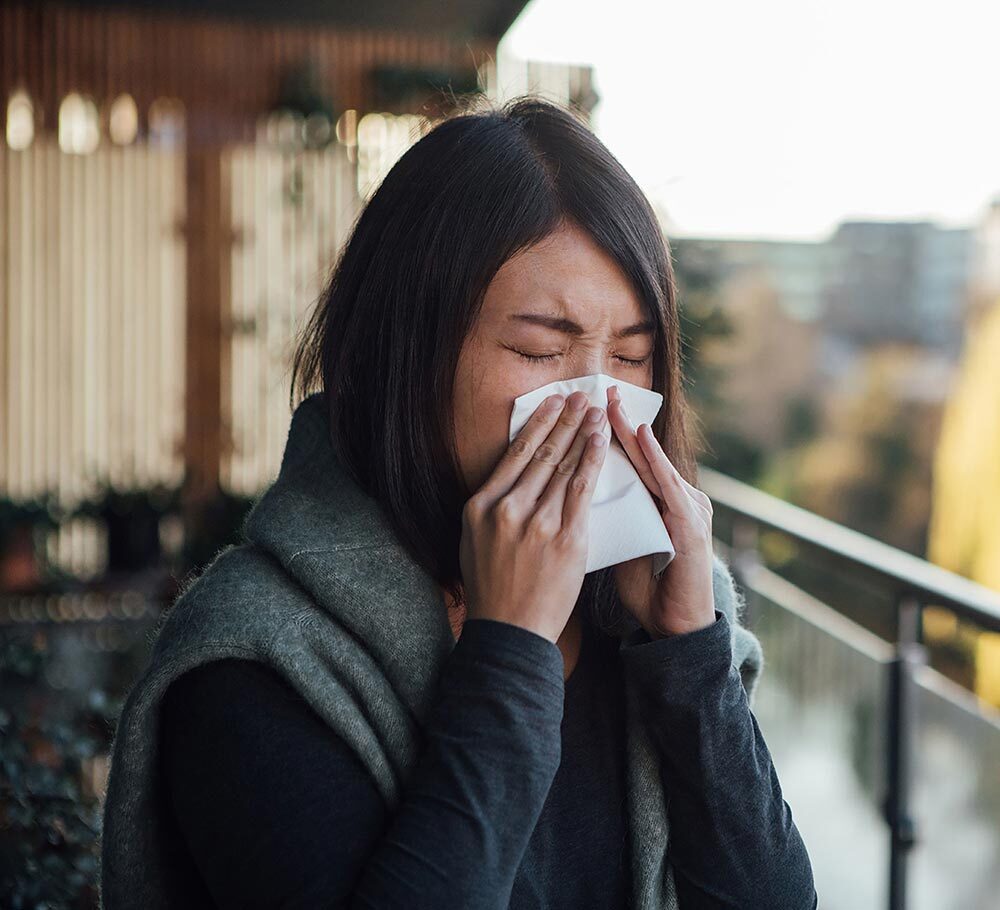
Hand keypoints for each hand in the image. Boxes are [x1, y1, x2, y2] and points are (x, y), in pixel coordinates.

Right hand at [460, 391, 609, 643]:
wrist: (510, 632)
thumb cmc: (491, 589)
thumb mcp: (473, 542)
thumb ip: (490, 508)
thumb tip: (510, 477)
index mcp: (480, 506)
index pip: (514, 455)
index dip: (538, 425)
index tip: (552, 404)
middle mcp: (506, 509)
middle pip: (541, 454)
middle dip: (564, 420)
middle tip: (581, 396)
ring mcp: (536, 523)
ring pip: (563, 467)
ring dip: (581, 433)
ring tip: (595, 411)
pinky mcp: (565, 540)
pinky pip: (581, 491)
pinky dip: (591, 461)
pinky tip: (600, 442)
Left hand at [604, 385, 715, 638]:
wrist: (676, 625)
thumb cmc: (647, 586)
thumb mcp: (620, 543)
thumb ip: (603, 518)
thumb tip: (566, 497)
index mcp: (657, 502)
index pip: (629, 461)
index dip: (606, 434)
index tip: (584, 407)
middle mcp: (675, 497)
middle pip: (642, 453)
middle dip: (619, 421)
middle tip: (599, 390)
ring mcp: (687, 508)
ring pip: (654, 462)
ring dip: (633, 431)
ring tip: (614, 405)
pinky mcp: (691, 524)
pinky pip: (668, 486)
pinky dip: (655, 460)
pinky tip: (641, 438)